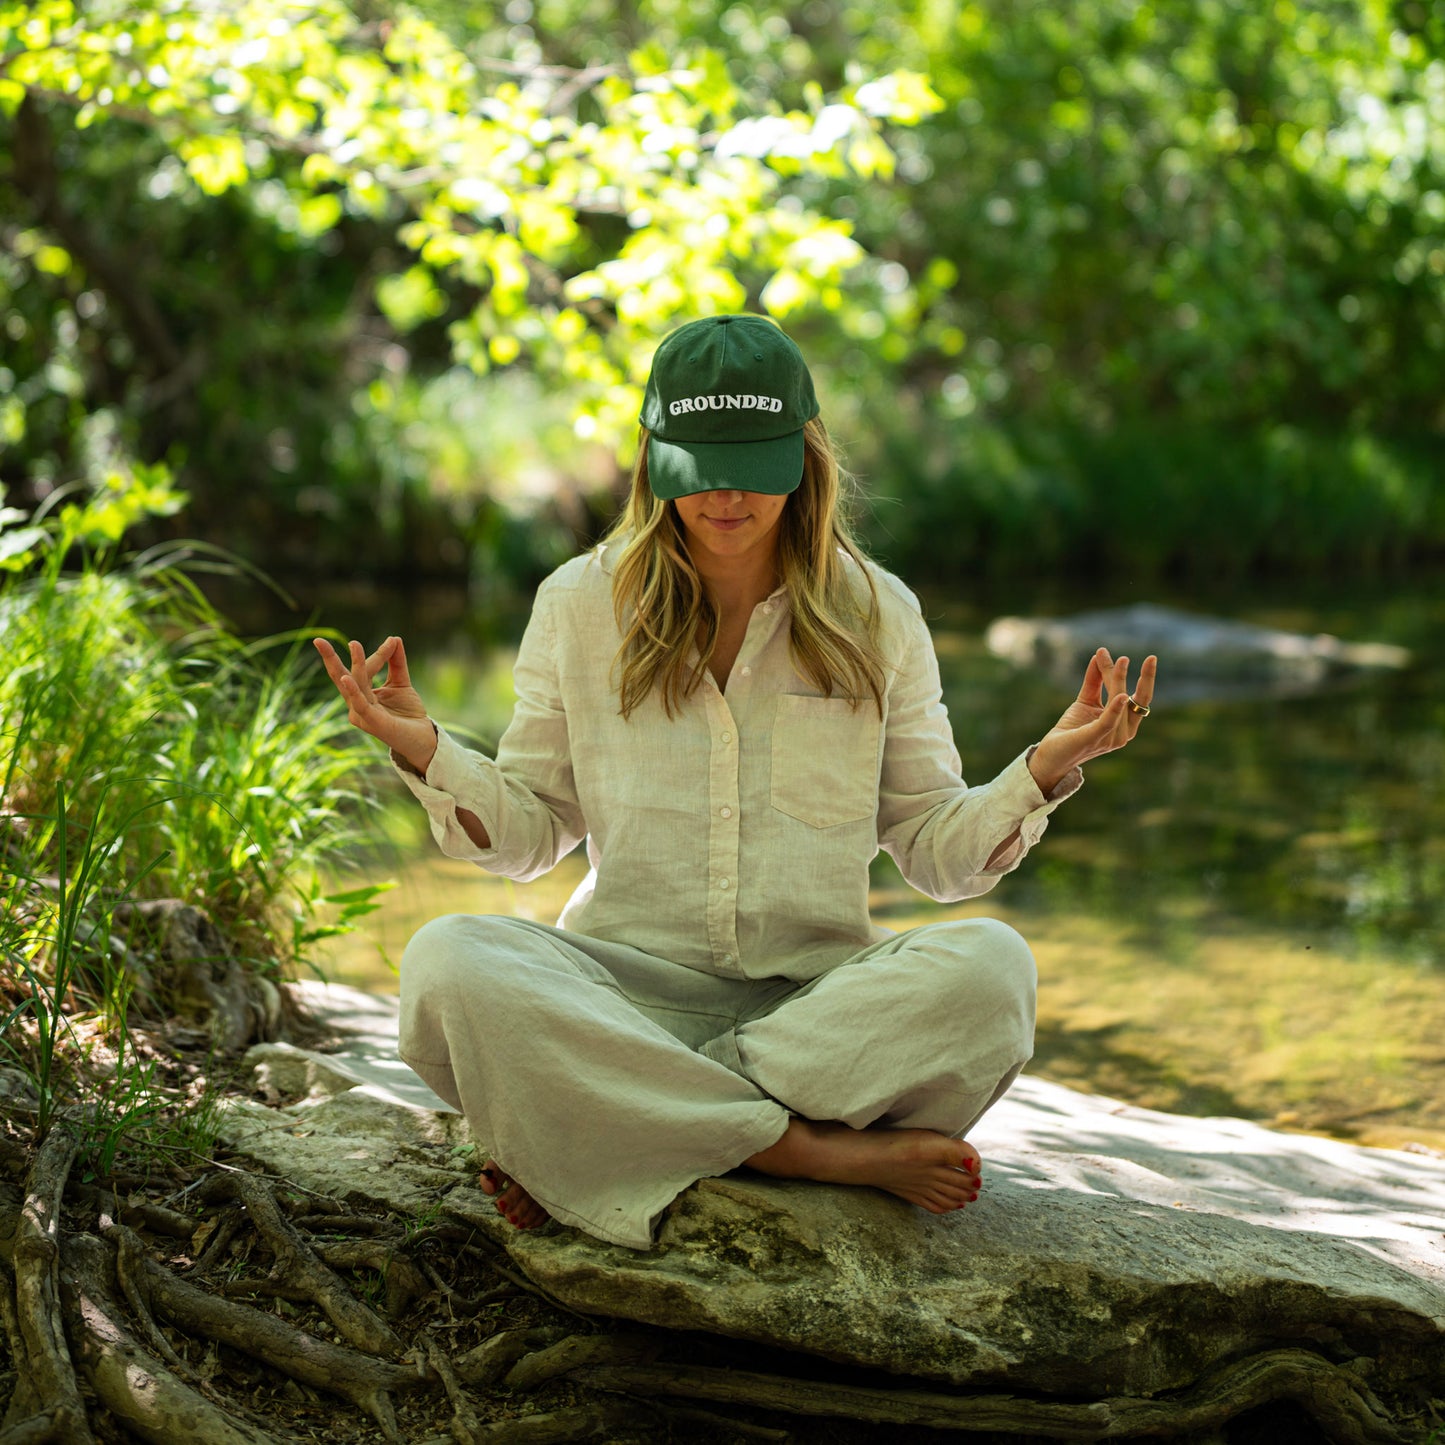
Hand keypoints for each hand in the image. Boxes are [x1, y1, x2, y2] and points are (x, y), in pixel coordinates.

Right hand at [313, 635, 437, 774]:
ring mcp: (362, 714)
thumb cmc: (408, 713)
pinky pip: (361, 704)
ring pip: (356, 685)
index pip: (364, 669)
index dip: (379, 654)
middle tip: (318, 640)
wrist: (423, 738)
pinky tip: (346, 678)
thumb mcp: (401, 683)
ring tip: (354, 645)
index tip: (392, 640)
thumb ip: (396, 662)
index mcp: (361, 694)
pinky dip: (353, 691)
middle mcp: (357, 704)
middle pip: (341, 678)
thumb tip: (395, 638)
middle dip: (330, 659)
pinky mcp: (372, 722)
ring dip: (357, 665)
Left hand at [1027, 648, 1156, 794]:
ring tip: (1110, 661)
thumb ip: (1094, 680)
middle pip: (1133, 699)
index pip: (1142, 699)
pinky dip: (1115, 709)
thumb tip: (1099, 655)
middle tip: (1128, 657)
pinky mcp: (1094, 739)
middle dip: (1137, 678)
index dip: (1148, 679)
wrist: (1052, 753)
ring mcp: (1110, 738)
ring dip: (1115, 680)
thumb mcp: (1086, 700)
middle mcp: (1123, 733)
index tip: (1152, 658)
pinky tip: (1120, 696)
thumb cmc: (1072, 729)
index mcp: (1125, 724)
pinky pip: (1108, 722)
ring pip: (1118, 703)